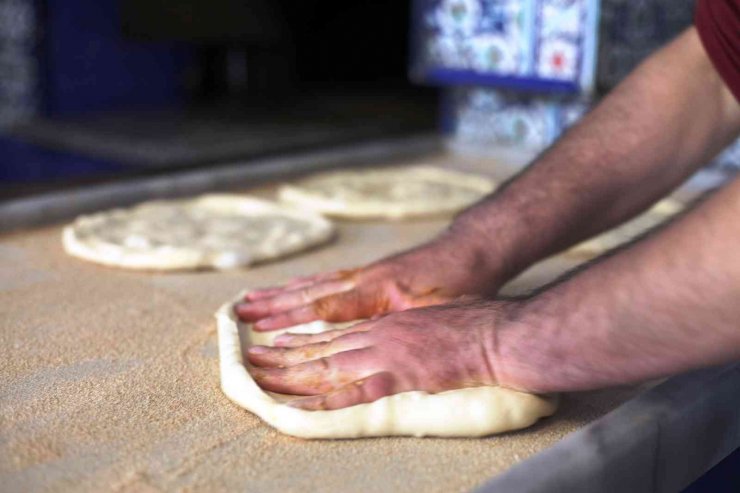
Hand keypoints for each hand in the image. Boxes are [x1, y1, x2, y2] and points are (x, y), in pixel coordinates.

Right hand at [235, 234, 504, 330]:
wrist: (473, 250)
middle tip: (239, 310)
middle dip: (274, 303)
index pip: (327, 306)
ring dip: (281, 292)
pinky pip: (328, 278)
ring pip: (315, 282)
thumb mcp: (440, 311)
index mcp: (379, 289)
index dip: (294, 317)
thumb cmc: (463, 284)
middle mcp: (365, 277)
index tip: (263, 326)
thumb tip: (376, 343)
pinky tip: (291, 287)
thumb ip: (405, 326)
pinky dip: (304, 284)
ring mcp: (366, 272)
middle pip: (311, 291)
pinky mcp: (370, 271)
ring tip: (251, 298)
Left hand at [245, 298, 512, 409]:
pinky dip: (327, 400)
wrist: (495, 334)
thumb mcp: (431, 317)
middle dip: (282, 355)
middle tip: (251, 361)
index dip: (301, 338)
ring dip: (291, 374)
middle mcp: (378, 334)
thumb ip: (407, 329)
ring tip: (261, 379)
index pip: (333, 331)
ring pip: (328, 365)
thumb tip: (395, 338)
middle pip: (321, 346)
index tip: (275, 342)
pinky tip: (304, 407)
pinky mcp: (401, 374)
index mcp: (385, 321)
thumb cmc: (471, 325)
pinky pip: (357, 392)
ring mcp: (387, 352)